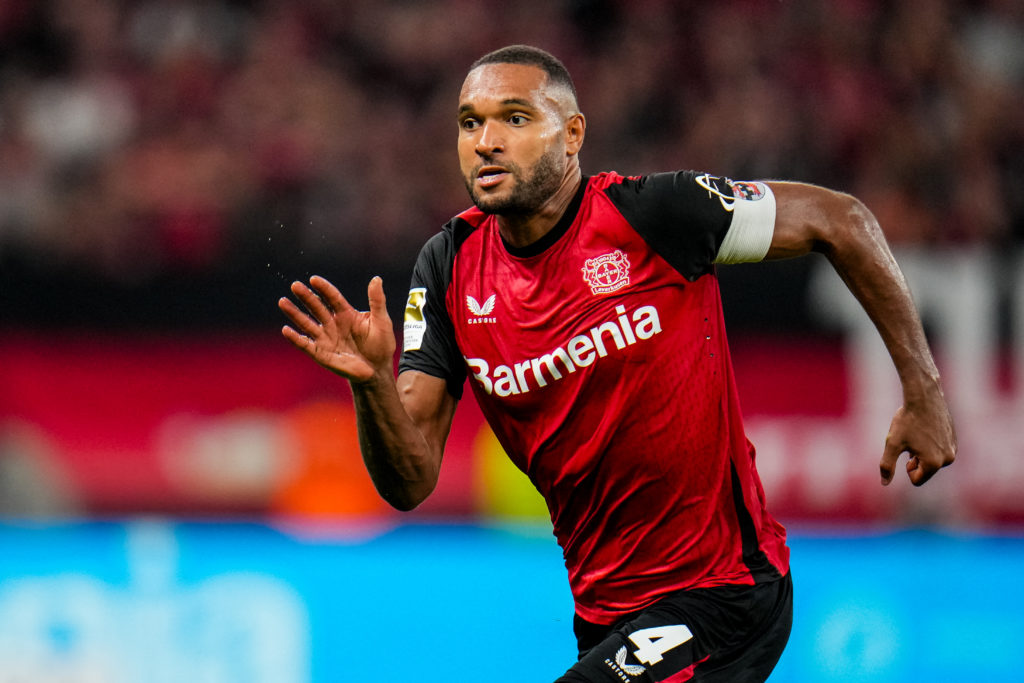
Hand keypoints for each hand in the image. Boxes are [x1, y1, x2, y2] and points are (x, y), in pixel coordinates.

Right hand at [278, 275, 395, 382]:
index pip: (332, 297)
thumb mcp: (382, 321)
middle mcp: (333, 324)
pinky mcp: (321, 353)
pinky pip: (306, 344)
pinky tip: (286, 330)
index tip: (314, 279)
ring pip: (307, 323)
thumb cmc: (381, 345)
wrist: (377, 370)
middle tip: (295, 285)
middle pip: (317, 307)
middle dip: (306, 297)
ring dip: (295, 313)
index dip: (323, 288)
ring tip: (283, 301)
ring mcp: (326, 338)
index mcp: (346, 314)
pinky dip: (295, 338)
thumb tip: (376, 279)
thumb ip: (377, 301)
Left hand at [879, 393, 956, 486]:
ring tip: (918, 434)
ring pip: (932, 460)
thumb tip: (884, 483)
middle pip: (925, 470)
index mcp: (934, 463)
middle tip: (912, 440)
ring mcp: (953, 449)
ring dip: (922, 452)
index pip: (917, 480)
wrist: (924, 398)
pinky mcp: (955, 440)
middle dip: (916, 460)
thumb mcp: (893, 444)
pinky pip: (939, 450)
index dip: (906, 469)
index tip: (905, 452)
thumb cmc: (907, 420)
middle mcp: (948, 459)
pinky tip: (926, 429)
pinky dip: (931, 444)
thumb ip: (887, 465)